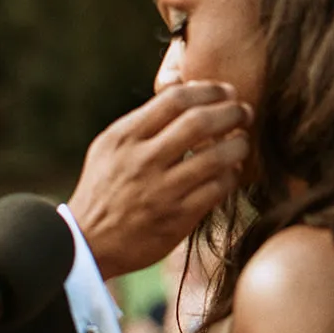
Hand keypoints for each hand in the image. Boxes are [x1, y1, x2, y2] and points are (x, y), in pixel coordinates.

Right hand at [68, 82, 251, 276]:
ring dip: (239, 144)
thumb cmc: (102, 188)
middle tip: (245, 111)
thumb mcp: (108, 147)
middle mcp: (142, 160)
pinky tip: (232, 171)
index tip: (225, 91)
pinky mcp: (177, 218)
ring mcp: (161, 191)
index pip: (175, 99)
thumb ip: (142, 124)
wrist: (88, 242)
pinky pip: (217, 189)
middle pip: (200, 122)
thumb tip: (186, 96)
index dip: (208, 90)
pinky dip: (232, 175)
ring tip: (243, 141)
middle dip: (231, 111)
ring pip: (217, 157)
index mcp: (124, 137)